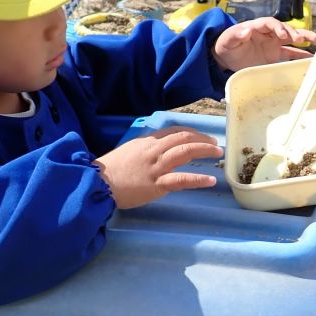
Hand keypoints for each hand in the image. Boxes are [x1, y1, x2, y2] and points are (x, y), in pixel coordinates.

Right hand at [94, 127, 221, 208]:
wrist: (97, 183)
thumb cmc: (109, 170)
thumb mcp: (128, 152)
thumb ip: (144, 150)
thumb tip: (157, 151)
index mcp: (146, 142)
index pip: (173, 131)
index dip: (191, 132)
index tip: (201, 137)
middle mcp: (153, 150)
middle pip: (183, 138)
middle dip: (202, 139)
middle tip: (215, 144)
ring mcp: (156, 166)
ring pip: (185, 152)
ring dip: (205, 151)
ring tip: (218, 153)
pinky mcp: (157, 184)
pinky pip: (182, 179)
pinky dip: (198, 179)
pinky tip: (210, 180)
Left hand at [213, 17, 315, 71]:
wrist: (226, 57)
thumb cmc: (226, 45)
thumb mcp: (228, 40)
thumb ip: (235, 35)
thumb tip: (246, 30)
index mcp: (257, 27)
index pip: (270, 23)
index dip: (278, 28)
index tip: (283, 35)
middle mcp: (268, 34)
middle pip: (286, 29)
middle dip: (296, 33)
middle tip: (304, 39)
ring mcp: (274, 44)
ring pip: (292, 40)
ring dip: (305, 39)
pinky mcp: (275, 55)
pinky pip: (291, 55)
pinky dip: (301, 56)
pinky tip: (313, 58)